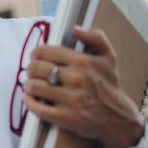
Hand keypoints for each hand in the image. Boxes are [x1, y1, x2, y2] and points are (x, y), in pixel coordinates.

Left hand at [23, 27, 144, 147]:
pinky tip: (30, 98)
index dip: (36, 54)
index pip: (44, 51)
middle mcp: (77, 79)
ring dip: (28, 86)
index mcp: (83, 62)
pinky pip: (37, 108)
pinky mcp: (65, 117)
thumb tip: (75, 29)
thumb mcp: (109, 57)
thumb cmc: (108, 86)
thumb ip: (95, 38)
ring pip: (34, 87)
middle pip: (35, 68)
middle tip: (34, 73)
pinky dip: (29, 102)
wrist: (119, 119)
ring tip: (32, 86)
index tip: (36, 58)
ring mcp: (71, 99)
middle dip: (30, 70)